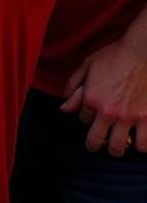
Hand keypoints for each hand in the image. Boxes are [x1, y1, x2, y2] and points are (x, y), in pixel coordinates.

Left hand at [62, 39, 146, 154]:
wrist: (141, 53)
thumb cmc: (114, 56)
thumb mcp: (88, 66)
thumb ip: (74, 86)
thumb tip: (64, 106)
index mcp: (91, 98)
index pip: (83, 118)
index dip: (86, 117)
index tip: (90, 114)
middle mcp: (108, 111)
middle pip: (97, 140)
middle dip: (93, 145)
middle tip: (94, 147)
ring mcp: (129, 117)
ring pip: (120, 146)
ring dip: (117, 149)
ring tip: (117, 146)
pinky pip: (144, 144)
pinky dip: (140, 146)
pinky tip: (137, 142)